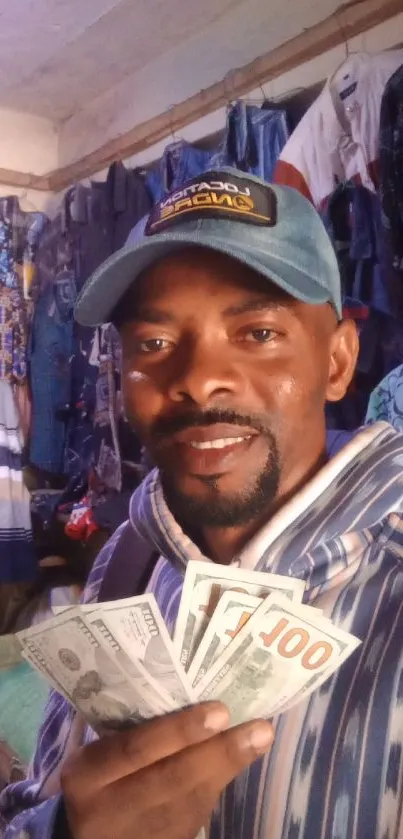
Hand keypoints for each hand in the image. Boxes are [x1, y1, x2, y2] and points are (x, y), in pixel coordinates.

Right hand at [61, 702, 272, 838]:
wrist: (83, 836)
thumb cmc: (96, 774)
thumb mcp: (98, 750)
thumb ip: (130, 728)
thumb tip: (188, 683)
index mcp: (87, 773)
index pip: (134, 749)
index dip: (178, 731)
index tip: (219, 710)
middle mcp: (108, 808)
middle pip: (171, 778)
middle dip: (219, 752)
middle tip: (259, 728)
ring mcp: (135, 834)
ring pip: (190, 801)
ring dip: (229, 768)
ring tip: (261, 738)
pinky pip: (194, 816)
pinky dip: (219, 785)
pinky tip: (241, 760)